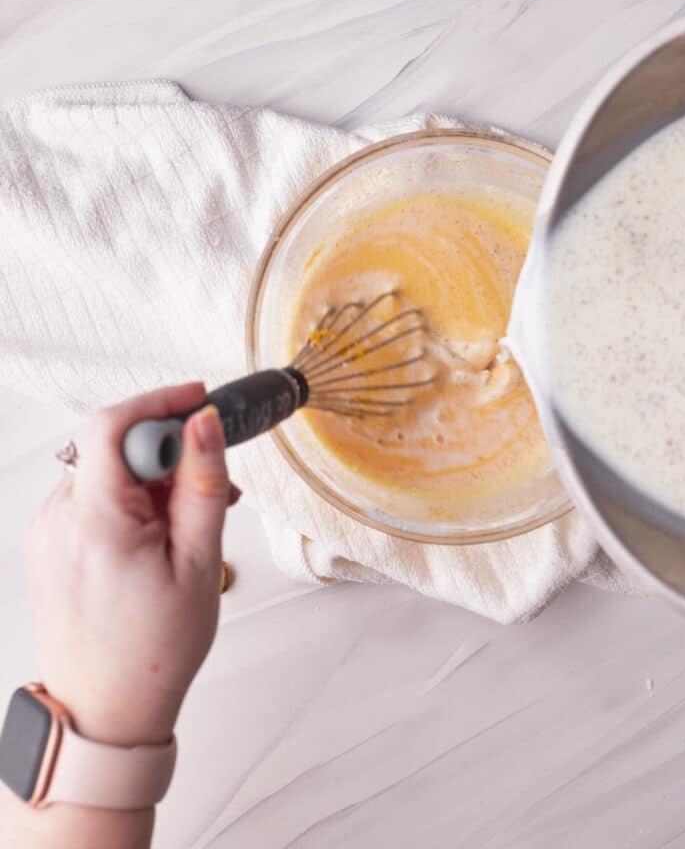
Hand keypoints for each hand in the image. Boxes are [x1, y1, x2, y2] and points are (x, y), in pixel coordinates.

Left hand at [25, 383, 238, 747]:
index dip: (161, 402)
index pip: (114, 424)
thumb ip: (203, 484)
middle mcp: (57, 519)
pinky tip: (155, 539)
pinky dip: (127, 504)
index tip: (200, 401)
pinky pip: (90, 499)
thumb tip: (204, 423)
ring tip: (185, 529)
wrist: (104, 711)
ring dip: (149, 483)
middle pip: (114, 448)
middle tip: (212, 487)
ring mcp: (45, 532)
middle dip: (167, 454)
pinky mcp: (45, 545)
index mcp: (95, 521)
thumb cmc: (154, 649)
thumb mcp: (199, 562)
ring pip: (105, 473)